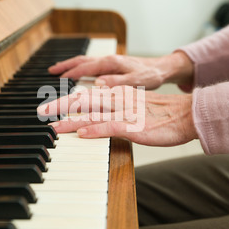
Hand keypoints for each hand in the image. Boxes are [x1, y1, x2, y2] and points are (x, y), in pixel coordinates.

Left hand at [37, 86, 197, 146]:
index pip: (87, 95)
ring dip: (72, 119)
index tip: (49, 105)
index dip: (66, 99)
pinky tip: (82, 133)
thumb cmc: (162, 113)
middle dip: (60, 105)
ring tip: (53, 125)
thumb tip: (97, 117)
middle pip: (85, 100)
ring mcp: (127, 113)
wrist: (188, 114)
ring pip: (94, 113)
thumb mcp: (135, 107)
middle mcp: (119, 100)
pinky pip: (113, 127)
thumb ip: (116, 109)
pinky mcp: (136, 127)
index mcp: (118, 95)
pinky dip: (96, 130)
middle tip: (40, 111)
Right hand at [48, 51, 193, 89]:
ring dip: (71, 65)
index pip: (84, 67)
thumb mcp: (136, 81)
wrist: (162, 68)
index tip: (55, 78)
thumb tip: (97, 84)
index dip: (69, 73)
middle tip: (50, 71)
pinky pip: (92, 66)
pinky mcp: (113, 66)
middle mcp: (108, 60)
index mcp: (111, 63)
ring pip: (85, 62)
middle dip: (65, 65)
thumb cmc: (151, 75)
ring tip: (58, 71)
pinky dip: (81, 68)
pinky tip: (79, 74)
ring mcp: (110, 62)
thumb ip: (117, 82)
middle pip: (81, 61)